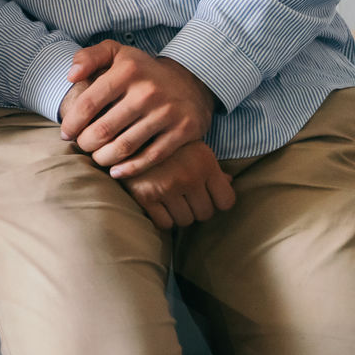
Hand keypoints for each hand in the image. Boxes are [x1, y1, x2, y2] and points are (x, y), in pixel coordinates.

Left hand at [58, 40, 216, 177]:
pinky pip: (151, 157)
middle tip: (82, 147)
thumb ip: (88, 57)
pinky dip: (130, 169)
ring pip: (124, 146)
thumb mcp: (115, 53)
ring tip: (96, 158)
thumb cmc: (141, 71)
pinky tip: (116, 171)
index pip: (88, 104)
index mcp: (127, 70)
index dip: (72, 123)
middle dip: (85, 143)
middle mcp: (148, 91)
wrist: (190, 81)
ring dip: (103, 158)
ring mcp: (167, 112)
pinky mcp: (183, 130)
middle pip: (103, 129)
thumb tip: (71, 75)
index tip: (66, 133)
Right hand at [119, 140, 235, 228]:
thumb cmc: (164, 139)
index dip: (218, 201)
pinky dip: (162, 218)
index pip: (226, 201)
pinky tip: (157, 204)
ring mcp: (166, 187)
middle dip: (196, 207)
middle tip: (184, 196)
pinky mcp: (144, 196)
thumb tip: (229, 182)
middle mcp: (188, 176)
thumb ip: (211, 166)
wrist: (124, 131)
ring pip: (185, 221)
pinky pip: (164, 223)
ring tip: (169, 199)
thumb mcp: (192, 146)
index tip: (207, 195)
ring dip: (179, 214)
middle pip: (205, 213)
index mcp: (204, 163)